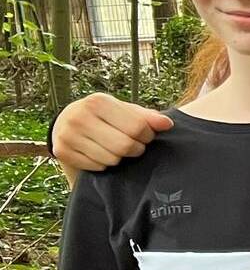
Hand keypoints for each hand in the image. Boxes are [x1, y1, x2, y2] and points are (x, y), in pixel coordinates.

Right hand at [50, 93, 171, 171]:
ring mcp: (67, 134)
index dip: (147, 135)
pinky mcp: (61, 151)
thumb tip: (167, 124)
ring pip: (111, 159)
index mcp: (98, 101)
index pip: (137, 127)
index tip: (145, 135)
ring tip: (114, 148)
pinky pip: (97, 167)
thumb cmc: (106, 117)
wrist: (68, 124)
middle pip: (124, 146)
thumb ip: (148, 118)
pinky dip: (103, 164)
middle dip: (135, 148)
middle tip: (133, 145)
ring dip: (119, 158)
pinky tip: (100, 154)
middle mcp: (79, 116)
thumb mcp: (126, 112)